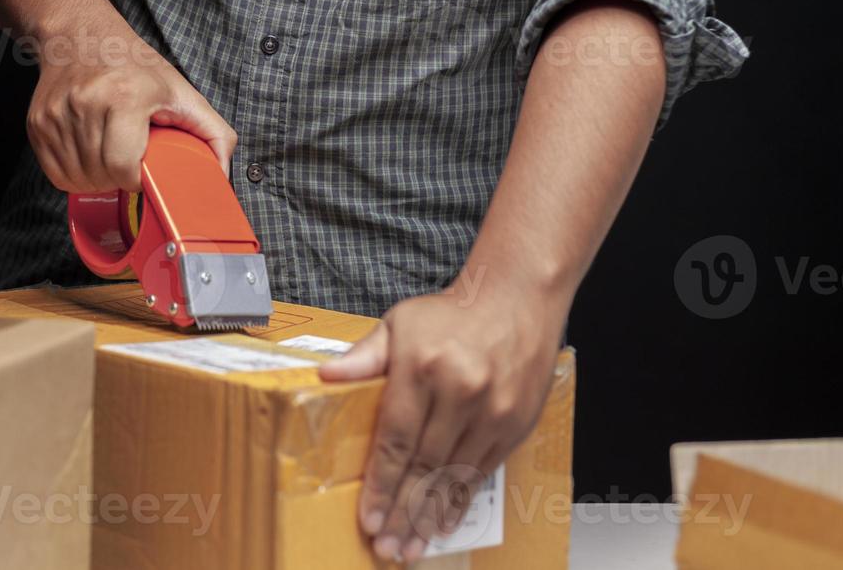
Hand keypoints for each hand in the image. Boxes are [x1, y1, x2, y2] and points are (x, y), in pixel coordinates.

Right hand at [26, 24, 235, 192]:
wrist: (80, 37)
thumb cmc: (133, 66)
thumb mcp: (181, 91)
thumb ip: (213, 133)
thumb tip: (220, 176)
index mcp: (125, 95)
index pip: (124, 168)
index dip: (137, 178)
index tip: (144, 168)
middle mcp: (86, 103)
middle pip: (101, 177)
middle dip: (118, 179)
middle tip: (128, 158)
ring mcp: (57, 114)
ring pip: (76, 180)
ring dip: (96, 179)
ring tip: (109, 153)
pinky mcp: (37, 124)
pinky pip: (55, 174)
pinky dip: (74, 173)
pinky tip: (89, 154)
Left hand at [318, 285, 564, 562]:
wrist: (517, 298)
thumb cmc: (453, 314)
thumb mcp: (400, 322)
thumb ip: (364, 356)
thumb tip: (325, 375)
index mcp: (424, 367)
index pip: (396, 439)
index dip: (381, 485)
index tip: (369, 519)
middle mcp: (461, 391)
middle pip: (425, 466)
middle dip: (403, 512)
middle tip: (387, 547)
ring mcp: (493, 410)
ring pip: (455, 476)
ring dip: (430, 517)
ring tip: (412, 549)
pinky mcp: (515, 422)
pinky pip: (483, 472)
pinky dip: (461, 501)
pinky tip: (444, 523)